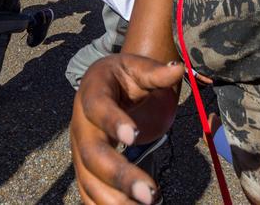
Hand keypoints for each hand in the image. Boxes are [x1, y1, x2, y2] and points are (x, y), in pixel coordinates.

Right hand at [71, 54, 183, 203]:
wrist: (102, 87)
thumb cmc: (121, 77)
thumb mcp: (136, 67)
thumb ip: (155, 72)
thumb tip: (179, 69)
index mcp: (92, 94)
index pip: (98, 107)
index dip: (113, 121)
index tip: (134, 136)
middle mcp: (81, 126)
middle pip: (93, 154)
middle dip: (120, 176)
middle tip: (150, 193)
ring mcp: (80, 152)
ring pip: (89, 181)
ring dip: (113, 201)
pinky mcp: (85, 170)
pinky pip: (89, 194)